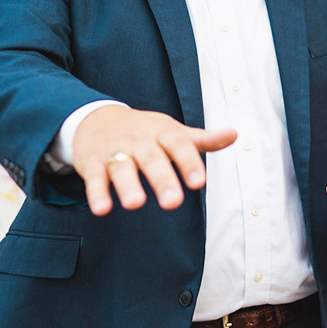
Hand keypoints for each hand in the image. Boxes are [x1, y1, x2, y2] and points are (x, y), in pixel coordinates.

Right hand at [73, 105, 236, 215]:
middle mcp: (139, 141)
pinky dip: (96, 192)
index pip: (178, 144)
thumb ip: (203, 139)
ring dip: (127, 185)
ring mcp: (114, 151)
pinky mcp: (92, 163)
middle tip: (173, 202)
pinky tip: (102, 209)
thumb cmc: (144, 130)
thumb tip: (234, 135)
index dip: (188, 162)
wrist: (96, 118)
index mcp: (162, 132)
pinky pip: (94, 177)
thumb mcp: (173, 131)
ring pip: (121, 167)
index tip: (199, 183)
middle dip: (162, 179)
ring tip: (135, 204)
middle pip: (151, 158)